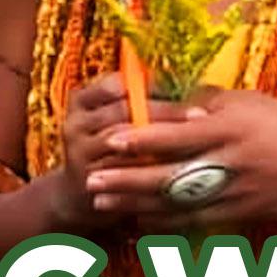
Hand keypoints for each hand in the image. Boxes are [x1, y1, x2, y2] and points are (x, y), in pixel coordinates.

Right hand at [50, 73, 201, 235]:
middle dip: (165, 111)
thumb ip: (139, 102)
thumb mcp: (112, 118)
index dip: (150, 84)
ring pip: (123, 142)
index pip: (115, 83)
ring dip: (161, 140)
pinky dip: (151, 168)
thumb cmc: (108, 147)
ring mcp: (79, 153)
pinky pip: (124, 172)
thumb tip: (191, 84)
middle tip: (200, 114)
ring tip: (195, 140)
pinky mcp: (88, 180)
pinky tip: (180, 167)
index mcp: (82, 99)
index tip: (184, 86)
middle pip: (123, 111)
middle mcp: (75, 123)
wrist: (78, 193)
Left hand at [84, 89, 276, 231]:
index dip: (141, 138)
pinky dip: (162, 222)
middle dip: (125, 179)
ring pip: (173, 202)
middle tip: (91, 179)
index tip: (109, 138)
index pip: (177, 134)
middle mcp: (228, 163)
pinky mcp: (237, 214)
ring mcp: (232, 193)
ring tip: (101, 200)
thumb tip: (172, 99)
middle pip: (167, 174)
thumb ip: (211, 101)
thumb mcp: (254, 103)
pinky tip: (137, 220)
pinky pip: (191, 221)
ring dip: (134, 203)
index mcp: (231, 128)